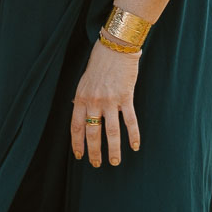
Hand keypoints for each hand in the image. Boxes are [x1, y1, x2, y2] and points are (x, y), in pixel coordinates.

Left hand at [71, 39, 141, 166]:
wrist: (115, 47)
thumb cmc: (99, 62)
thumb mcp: (84, 80)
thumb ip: (83, 98)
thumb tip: (79, 111)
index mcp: (81, 97)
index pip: (76, 126)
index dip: (77, 143)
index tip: (79, 156)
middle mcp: (94, 101)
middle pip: (92, 133)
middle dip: (94, 151)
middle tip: (96, 164)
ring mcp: (110, 100)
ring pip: (111, 132)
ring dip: (113, 150)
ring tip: (115, 162)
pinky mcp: (125, 97)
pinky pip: (129, 121)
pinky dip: (133, 135)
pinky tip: (134, 146)